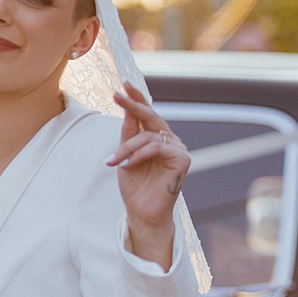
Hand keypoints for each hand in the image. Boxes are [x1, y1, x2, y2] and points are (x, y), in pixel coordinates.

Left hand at [106, 80, 187, 268]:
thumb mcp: (124, 155)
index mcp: (155, 137)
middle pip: (151, 116)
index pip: (146, 113)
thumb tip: (127, 107)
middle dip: (133, 104)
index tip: (124, 84)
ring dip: (127, 147)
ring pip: (149, 135)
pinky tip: (127, 165)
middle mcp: (169, 140)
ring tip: (114, 162)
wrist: (142, 212)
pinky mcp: (182, 159)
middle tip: (118, 94)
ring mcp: (177, 148)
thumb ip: (128, 132)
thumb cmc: (134, 186)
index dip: (137, 97)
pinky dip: (138, 155)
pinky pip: (156, 147)